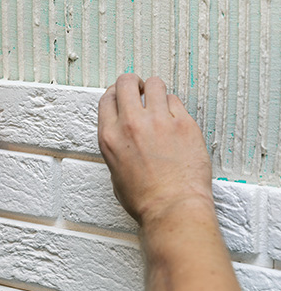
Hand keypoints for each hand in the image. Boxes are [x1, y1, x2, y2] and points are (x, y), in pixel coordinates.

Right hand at [98, 74, 211, 224]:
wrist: (173, 209)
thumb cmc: (146, 200)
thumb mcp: (115, 172)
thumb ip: (116, 146)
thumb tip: (124, 134)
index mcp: (110, 137)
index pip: (107, 98)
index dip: (115, 94)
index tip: (123, 96)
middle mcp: (131, 124)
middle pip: (127, 82)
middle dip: (133, 83)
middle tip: (140, 90)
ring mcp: (158, 121)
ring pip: (155, 84)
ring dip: (155, 91)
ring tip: (160, 103)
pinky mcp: (183, 123)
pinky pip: (176, 101)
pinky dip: (174, 108)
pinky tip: (175, 122)